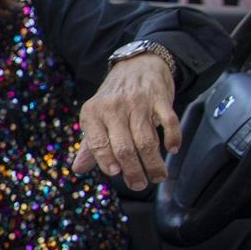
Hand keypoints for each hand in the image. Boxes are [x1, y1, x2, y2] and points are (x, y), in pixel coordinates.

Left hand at [70, 55, 180, 190]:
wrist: (136, 64)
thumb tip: (77, 169)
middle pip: (124, 147)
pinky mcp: (160, 98)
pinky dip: (173, 138)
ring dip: (154, 163)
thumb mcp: (95, 117)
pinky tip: (172, 149)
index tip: (116, 173)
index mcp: (92, 113)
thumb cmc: (113, 98)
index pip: (97, 143)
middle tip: (139, 185)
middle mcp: (113, 107)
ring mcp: (138, 103)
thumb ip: (89, 145)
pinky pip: (168, 122)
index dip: (105, 161)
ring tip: (157, 177)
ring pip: (146, 140)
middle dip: (133, 171)